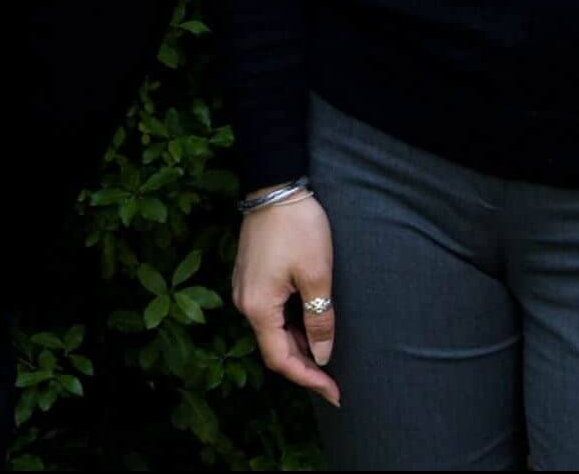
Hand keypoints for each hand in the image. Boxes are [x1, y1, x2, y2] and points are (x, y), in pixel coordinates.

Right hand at [231, 193, 339, 404]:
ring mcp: (244, 287)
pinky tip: (309, 324)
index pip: (281, 359)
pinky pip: (268, 313)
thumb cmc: (297, 227)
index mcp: (258, 307)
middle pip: (273, 348)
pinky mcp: (249, 275)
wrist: (274, 185)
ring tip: (326, 354)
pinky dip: (289, 326)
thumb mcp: (317, 275)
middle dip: (304, 367)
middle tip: (334, 381)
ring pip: (271, 330)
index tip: (335, 393)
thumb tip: (321, 355)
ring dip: (297, 346)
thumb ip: (319, 319)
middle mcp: (244, 302)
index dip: (308, 380)